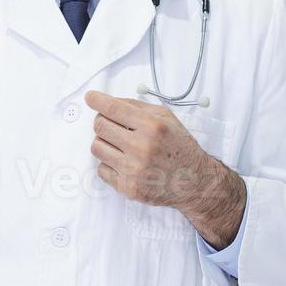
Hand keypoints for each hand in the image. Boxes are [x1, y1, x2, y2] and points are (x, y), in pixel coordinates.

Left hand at [85, 92, 244, 248]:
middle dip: (103, 122)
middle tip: (112, 125)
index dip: (97, 100)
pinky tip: (124, 163)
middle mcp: (141, 147)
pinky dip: (109, 164)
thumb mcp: (166, 118)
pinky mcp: (128, 187)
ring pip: (96, 147)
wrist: (194, 181)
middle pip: (99, 126)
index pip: (113, 108)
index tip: (90, 98)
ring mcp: (133, 169)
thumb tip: (109, 101)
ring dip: (104, 143)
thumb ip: (138, 107)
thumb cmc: (180, 147)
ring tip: (120, 145)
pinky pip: (101, 169)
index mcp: (152, 126)